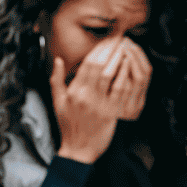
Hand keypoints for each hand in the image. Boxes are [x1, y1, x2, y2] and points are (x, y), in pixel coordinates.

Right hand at [52, 38, 145, 163]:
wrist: (77, 150)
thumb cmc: (68, 127)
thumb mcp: (57, 102)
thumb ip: (56, 80)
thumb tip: (57, 60)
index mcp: (72, 92)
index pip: (87, 64)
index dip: (99, 48)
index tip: (108, 39)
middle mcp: (85, 96)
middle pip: (100, 65)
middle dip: (111, 48)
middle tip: (120, 37)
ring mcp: (98, 104)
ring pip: (111, 74)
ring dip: (119, 57)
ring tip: (126, 46)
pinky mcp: (110, 112)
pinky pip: (120, 89)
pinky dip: (125, 75)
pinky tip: (129, 66)